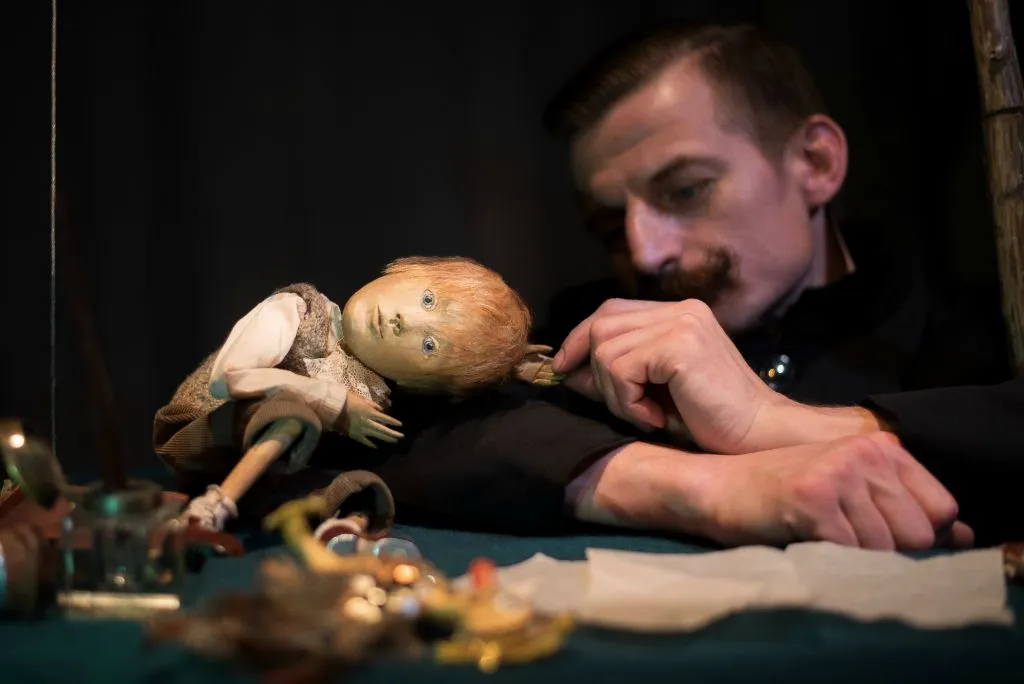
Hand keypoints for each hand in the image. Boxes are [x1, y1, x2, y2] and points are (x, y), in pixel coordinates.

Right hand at [336, 394, 403, 447]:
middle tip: (401, 437)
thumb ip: (372, 404)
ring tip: (394, 441)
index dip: (393, 422)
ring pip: (376, 436)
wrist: (332, 407)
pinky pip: (365, 441)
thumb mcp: (361, 398)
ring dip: (386, 439)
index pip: (385, 418)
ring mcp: (361, 430)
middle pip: (383, 429)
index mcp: (369, 412)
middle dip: (393, 433)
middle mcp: (367, 422)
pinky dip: (371, 444)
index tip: (401, 425)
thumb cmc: (346, 399)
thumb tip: (381, 410)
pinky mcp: (354, 435)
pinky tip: (376, 446)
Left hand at [552, 298, 778, 453]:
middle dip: (592, 370)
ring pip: (606, 349)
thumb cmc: (710, 422)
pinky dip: (628, 402)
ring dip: (615, 394)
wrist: (759, 438)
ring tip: (647, 416)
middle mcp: (681, 310)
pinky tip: (656, 418)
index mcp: (679, 314)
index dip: (580, 338)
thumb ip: (615, 374)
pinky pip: (620, 369)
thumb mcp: (653, 392)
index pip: (610, 310)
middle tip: (620, 407)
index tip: (564, 369)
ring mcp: (682, 322)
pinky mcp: (680, 344)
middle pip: (601, 323)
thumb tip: (566, 369)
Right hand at [690, 432, 973, 549]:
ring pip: (885, 549)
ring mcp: (840, 473)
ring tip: (820, 538)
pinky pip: (850, 553)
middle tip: (842, 540)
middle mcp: (865, 453)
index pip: (942, 509)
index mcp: (880, 447)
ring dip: (854, 558)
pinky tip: (803, 539)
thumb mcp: (850, 493)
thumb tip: (964, 536)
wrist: (718, 488)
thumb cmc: (782, 496)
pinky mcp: (814, 498)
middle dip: (888, 552)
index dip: (919, 536)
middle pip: (919, 534)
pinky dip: (830, 560)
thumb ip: (903, 510)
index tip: (882, 538)